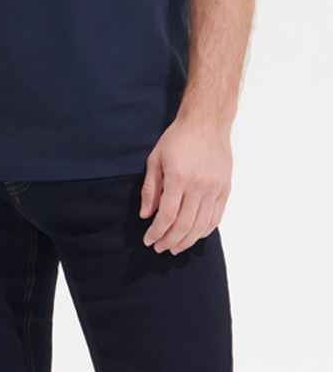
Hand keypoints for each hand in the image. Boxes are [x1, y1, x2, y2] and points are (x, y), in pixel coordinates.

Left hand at [140, 113, 232, 255]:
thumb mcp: (155, 159)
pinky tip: (193, 236)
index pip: (166, 215)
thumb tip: (145, 215)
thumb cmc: (177, 139)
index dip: (156, 232)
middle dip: (169, 240)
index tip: (148, 240)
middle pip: (184, 225)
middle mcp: (198, 186)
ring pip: (201, 226)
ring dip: (186, 241)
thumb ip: (150, 188)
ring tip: (174, 247)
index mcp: (178, 177)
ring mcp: (214, 189)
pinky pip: (215, 218)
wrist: (206, 123)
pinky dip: (203, 231)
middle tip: (159, 248)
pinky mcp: (225, 190)